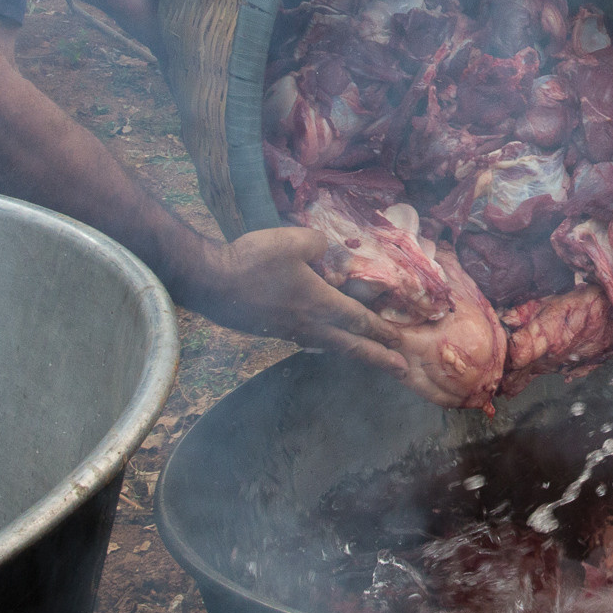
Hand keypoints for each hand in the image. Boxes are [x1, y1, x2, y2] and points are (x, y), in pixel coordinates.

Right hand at [196, 226, 407, 370]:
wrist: (211, 283)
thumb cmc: (252, 262)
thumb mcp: (293, 241)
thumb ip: (320, 245)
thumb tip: (326, 251)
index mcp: (319, 304)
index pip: (359, 320)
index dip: (382, 330)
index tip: (400, 342)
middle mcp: (310, 324)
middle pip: (351, 345)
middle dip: (378, 358)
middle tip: (401, 370)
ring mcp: (291, 331)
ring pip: (332, 346)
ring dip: (355, 353)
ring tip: (371, 358)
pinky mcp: (275, 331)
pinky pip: (313, 340)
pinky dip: (332, 344)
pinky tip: (331, 340)